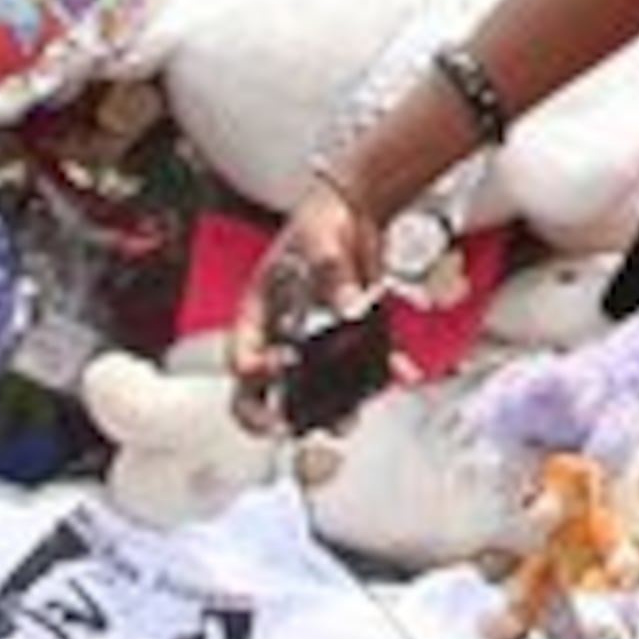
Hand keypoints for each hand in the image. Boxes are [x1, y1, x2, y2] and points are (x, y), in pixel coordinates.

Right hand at [229, 176, 385, 437]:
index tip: (274, 370)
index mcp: (258, 313)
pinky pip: (362, 366)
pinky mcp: (350, 341)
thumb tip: (349, 305)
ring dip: (330, 408)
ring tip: (346, 419)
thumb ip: (333, 272)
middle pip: (265, 389)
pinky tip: (398, 375)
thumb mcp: (321, 239)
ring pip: (313, 389)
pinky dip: (381, 374)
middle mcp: (281, 335)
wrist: (357, 212)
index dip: (251, 371)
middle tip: (293, 426)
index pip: (240, 355)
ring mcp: (315, 343)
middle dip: (277, 414)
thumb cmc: (320, 223)